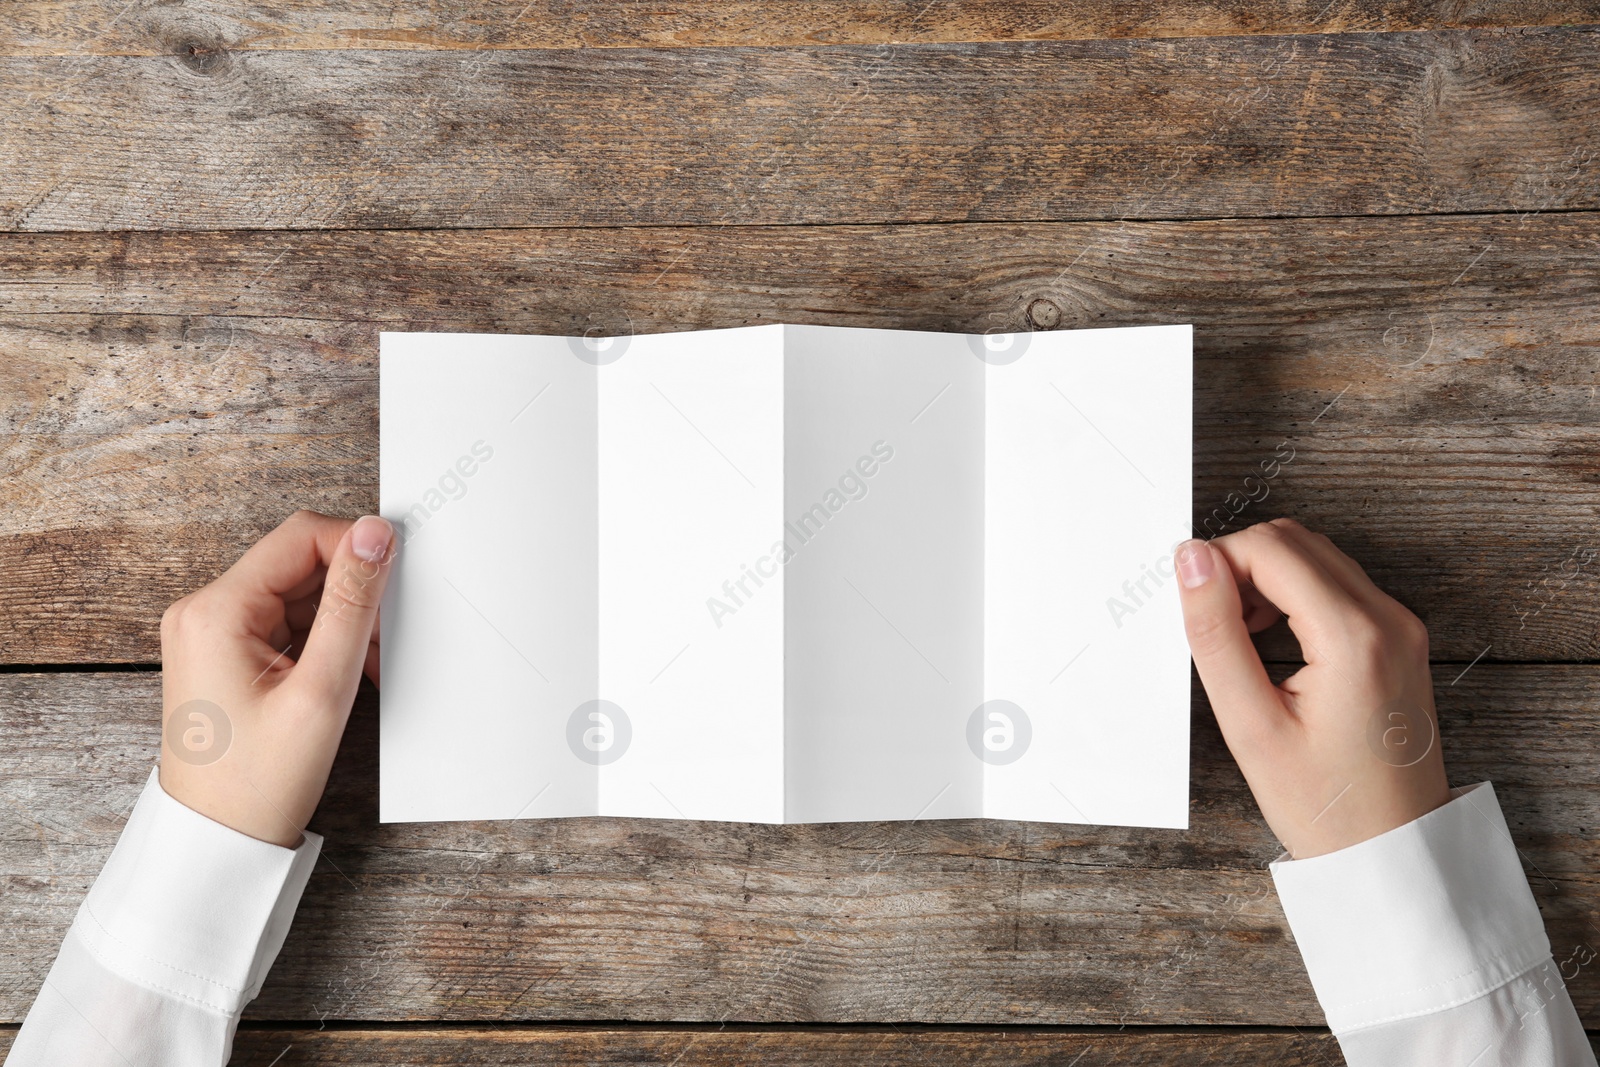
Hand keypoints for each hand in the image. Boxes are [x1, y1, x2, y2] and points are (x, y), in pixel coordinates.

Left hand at [158, 510, 394, 847]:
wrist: (217, 844)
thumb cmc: (257, 783)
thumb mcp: (321, 690)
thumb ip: (352, 605)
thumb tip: (375, 534)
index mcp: (215, 612)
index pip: (301, 536)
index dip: (357, 548)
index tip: (395, 581)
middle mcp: (204, 611)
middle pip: (300, 562)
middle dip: (352, 595)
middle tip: (379, 643)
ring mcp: (211, 632)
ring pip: (299, 593)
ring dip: (342, 622)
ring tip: (360, 671)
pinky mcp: (224, 652)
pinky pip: (287, 622)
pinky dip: (323, 641)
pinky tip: (341, 676)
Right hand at [1175, 518, 1450, 858]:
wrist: (1394, 853)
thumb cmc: (1325, 806)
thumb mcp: (1251, 725)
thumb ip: (1216, 634)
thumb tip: (1191, 561)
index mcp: (1355, 637)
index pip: (1270, 548)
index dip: (1216, 562)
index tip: (1190, 605)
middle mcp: (1389, 618)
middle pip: (1295, 541)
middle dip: (1239, 565)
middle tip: (1211, 622)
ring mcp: (1402, 626)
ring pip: (1315, 556)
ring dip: (1264, 578)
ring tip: (1238, 636)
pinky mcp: (1400, 638)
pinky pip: (1336, 584)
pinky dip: (1292, 594)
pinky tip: (1269, 640)